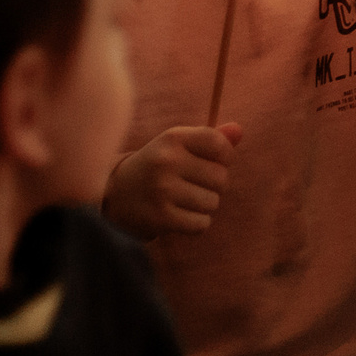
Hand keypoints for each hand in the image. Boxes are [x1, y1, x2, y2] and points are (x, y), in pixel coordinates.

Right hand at [103, 124, 237, 237]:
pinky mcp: (160, 217)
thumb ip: (211, 138)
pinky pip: (201, 224)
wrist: (116, 194)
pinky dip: (196, 224)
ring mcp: (162, 190)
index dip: (225, 157)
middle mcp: (166, 161)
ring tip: (183, 200)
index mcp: (172, 138)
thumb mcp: (179, 145)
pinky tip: (179, 216)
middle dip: (214, 185)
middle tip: (192, 184)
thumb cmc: (158, 166)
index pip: (219, 144)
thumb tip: (239, 130)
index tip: (213, 162)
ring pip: (213, 203)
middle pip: (221, 178)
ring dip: (204, 205)